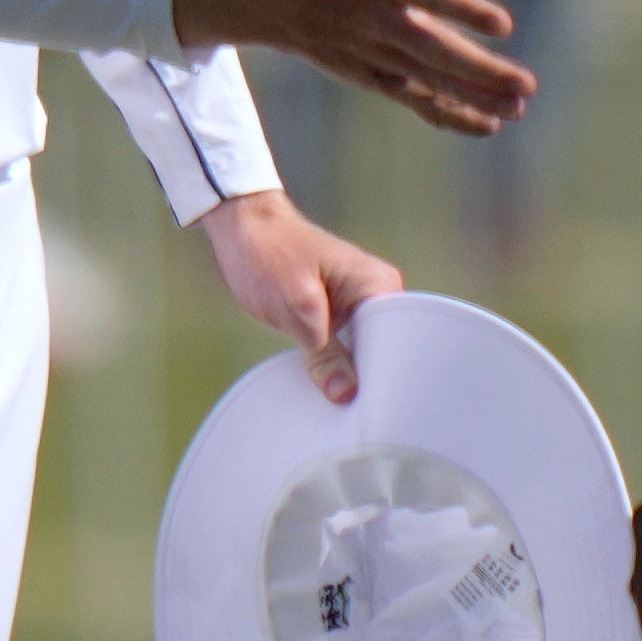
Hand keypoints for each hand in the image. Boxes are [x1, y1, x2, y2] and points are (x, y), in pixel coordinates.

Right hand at [172, 0, 533, 136]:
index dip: (461, 7)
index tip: (503, 22)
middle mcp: (367, 16)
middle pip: (430, 48)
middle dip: (479, 69)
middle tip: (528, 83)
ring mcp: (364, 49)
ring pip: (424, 79)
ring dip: (473, 95)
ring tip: (520, 104)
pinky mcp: (363, 71)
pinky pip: (411, 97)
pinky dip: (448, 112)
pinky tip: (490, 122)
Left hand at [192, 186, 397, 403]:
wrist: (241, 228)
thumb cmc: (267, 254)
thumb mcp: (295, 308)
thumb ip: (323, 352)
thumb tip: (345, 394)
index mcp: (380, 286)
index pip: (400, 342)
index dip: (388, 375)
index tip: (377, 405)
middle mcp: (377, 294)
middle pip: (385, 351)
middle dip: (369, 378)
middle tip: (356, 412)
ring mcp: (357, 303)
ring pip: (362, 351)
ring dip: (349, 372)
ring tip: (340, 401)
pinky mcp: (336, 312)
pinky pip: (343, 345)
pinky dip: (333, 362)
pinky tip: (326, 385)